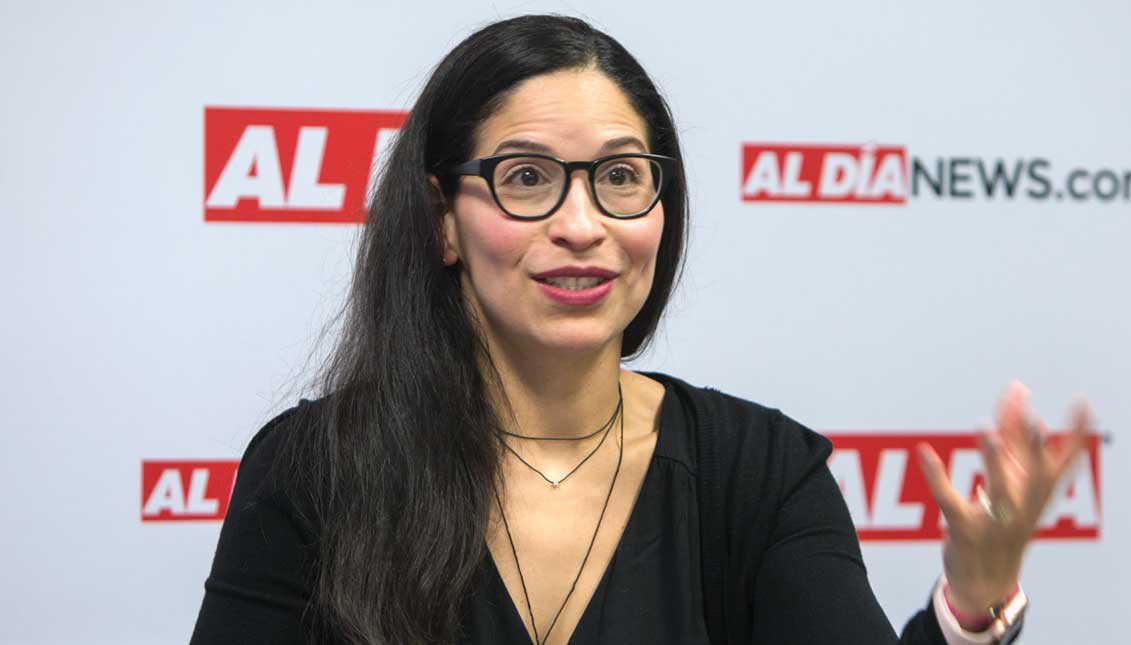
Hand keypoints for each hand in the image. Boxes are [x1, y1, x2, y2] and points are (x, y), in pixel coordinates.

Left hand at [915, 381, 1092, 625]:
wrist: (986, 580)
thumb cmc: (1001, 519)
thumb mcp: (1011, 478)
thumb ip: (1011, 435)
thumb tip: (1017, 390)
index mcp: (1036, 492)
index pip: (1060, 459)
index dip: (1075, 433)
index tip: (1081, 403)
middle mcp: (1022, 506)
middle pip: (1033, 475)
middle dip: (1034, 449)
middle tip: (1035, 421)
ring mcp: (995, 520)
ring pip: (998, 490)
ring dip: (993, 463)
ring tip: (987, 432)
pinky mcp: (964, 530)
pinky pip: (949, 500)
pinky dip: (935, 476)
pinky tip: (924, 452)